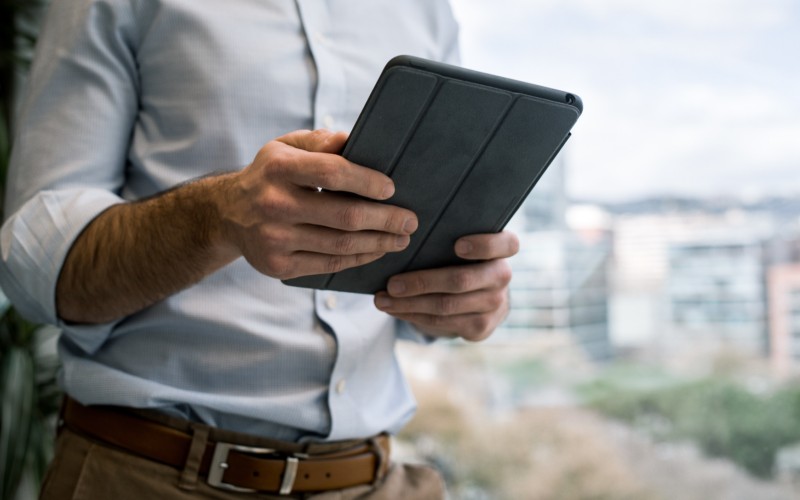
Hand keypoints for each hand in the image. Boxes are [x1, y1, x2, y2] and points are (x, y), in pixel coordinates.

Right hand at [217, 129, 417, 279]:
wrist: (227, 214)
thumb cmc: (270, 175)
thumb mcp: (285, 147)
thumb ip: (320, 141)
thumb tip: (355, 141)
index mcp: (278, 168)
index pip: (332, 173)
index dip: (367, 181)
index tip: (392, 189)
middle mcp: (274, 204)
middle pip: (344, 216)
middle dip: (385, 219)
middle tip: (411, 220)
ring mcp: (275, 239)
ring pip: (341, 244)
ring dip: (379, 242)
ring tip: (401, 238)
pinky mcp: (278, 267)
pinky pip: (329, 264)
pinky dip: (359, 258)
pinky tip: (377, 250)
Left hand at [374, 231, 518, 341]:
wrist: (478, 296)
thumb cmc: (460, 259)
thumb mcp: (460, 243)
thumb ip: (446, 235)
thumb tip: (402, 232)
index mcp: (502, 249)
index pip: (507, 244)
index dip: (484, 246)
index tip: (457, 245)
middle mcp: (502, 277)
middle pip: (461, 280)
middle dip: (422, 282)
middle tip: (392, 283)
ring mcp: (494, 305)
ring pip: (446, 306)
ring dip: (409, 304)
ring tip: (382, 300)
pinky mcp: (480, 327)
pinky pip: (441, 322)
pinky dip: (412, 315)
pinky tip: (394, 309)